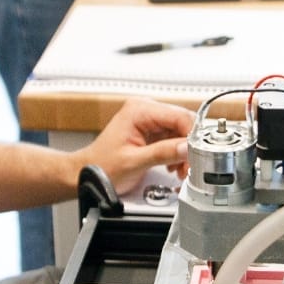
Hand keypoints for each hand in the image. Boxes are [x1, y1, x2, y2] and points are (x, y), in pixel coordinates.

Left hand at [78, 97, 194, 194]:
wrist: (87, 173)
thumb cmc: (101, 165)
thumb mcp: (134, 161)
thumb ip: (162, 153)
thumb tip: (186, 148)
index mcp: (139, 110)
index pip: (178, 116)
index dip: (191, 136)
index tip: (196, 154)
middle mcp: (145, 110)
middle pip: (182, 123)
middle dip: (188, 146)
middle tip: (189, 166)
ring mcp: (148, 120)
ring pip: (180, 132)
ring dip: (183, 152)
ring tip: (180, 169)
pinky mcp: (151, 131)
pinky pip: (173, 139)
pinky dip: (177, 153)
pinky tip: (173, 166)